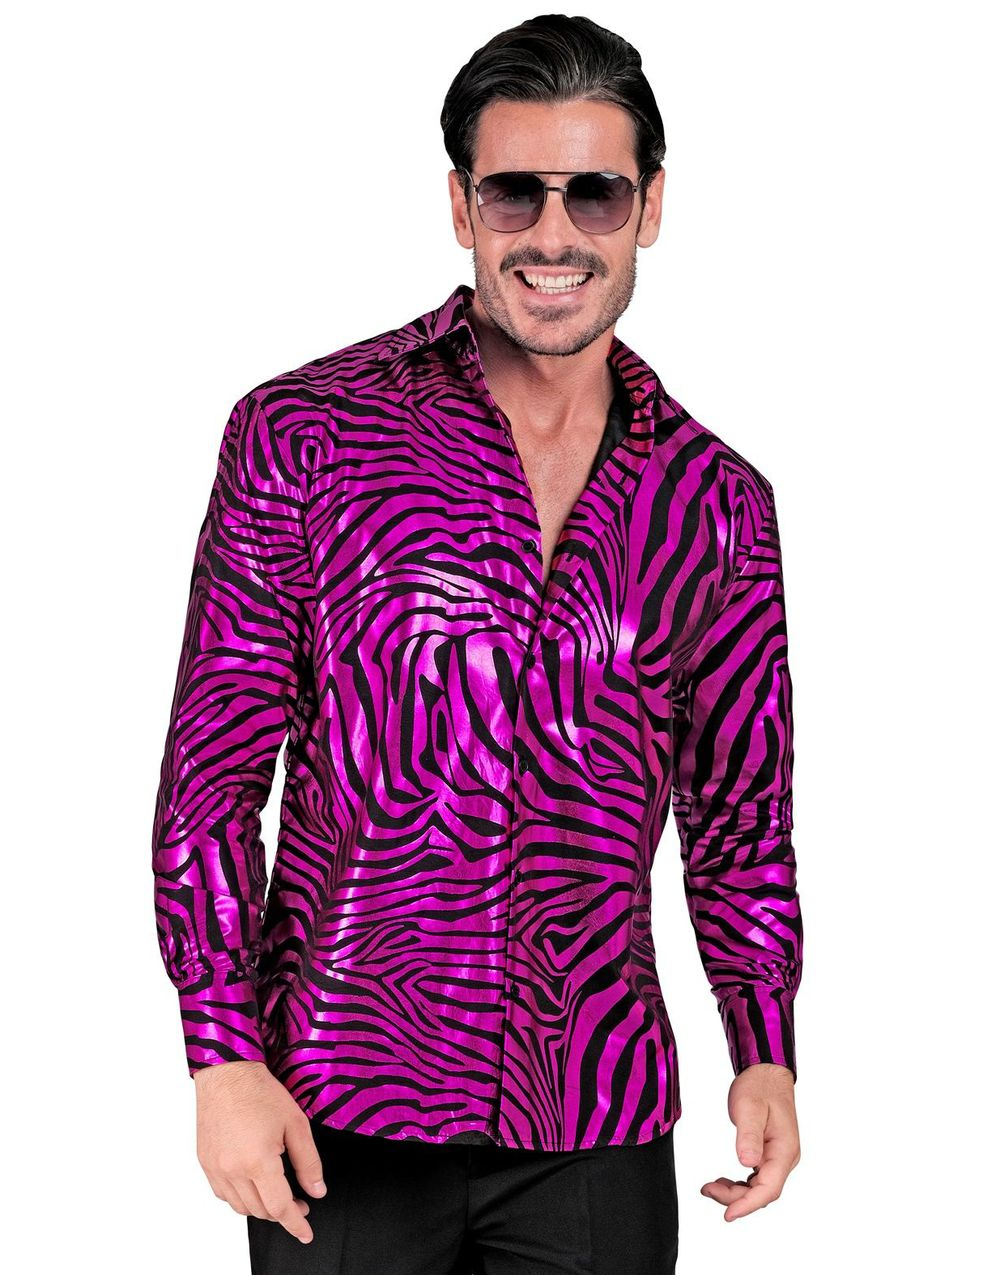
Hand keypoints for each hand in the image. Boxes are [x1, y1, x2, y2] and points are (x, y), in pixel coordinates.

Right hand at [193, 1061, 327, 1243]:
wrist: (228, 1073)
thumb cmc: (261, 1092)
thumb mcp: (296, 1124)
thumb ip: (308, 1162)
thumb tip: (317, 1190)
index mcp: (257, 1162)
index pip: (279, 1207)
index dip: (295, 1223)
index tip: (306, 1233)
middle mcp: (232, 1171)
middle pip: (260, 1211)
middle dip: (282, 1213)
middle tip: (300, 1202)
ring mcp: (215, 1168)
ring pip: (240, 1206)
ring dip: (261, 1207)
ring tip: (278, 1194)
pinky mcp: (205, 1162)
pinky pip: (223, 1194)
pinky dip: (240, 1197)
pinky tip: (253, 1184)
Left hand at [701, 1062, 799, 1221]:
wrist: (766, 1072)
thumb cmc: (760, 1086)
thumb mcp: (749, 1107)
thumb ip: (748, 1135)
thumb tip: (746, 1163)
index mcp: (784, 1150)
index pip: (769, 1189)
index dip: (748, 1204)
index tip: (728, 1214)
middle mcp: (785, 1157)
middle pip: (763, 1191)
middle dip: (736, 1198)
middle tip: (708, 1190)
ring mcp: (778, 1156)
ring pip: (759, 1186)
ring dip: (736, 1192)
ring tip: (711, 1187)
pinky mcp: (770, 1153)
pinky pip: (757, 1177)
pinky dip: (740, 1183)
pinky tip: (724, 1181)